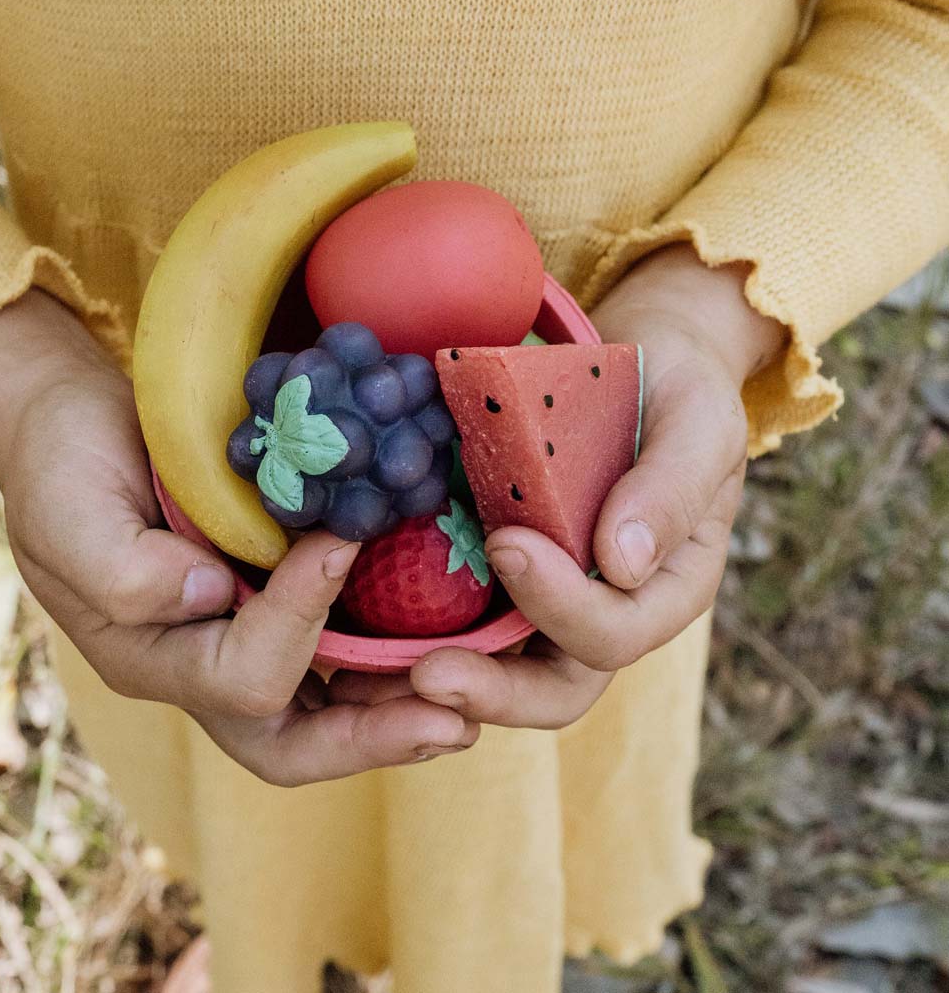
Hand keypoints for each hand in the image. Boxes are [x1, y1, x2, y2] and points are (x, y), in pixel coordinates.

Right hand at [0, 290, 478, 783]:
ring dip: (397, 712)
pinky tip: (441, 638)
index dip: (297, 618)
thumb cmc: (65, 466)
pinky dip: (389, 659)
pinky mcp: (270, 605)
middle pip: (293, 742)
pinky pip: (336, 656)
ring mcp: (240, 641)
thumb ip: (124, 569)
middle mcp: (202, 666)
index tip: (339, 542)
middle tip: (457, 722)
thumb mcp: (71, 512)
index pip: (243, 677)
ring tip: (471, 696)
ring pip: (325, 713)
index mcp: (152, 658)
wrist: (79, 429)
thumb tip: (208, 594)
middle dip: (375, 739)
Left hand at [403, 244, 785, 729]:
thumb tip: (620, 564)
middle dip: (492, 690)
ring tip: (375, 677)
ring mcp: (549, 600)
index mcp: (665, 590)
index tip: (508, 543)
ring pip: (500, 670)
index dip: (562, 605)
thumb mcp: (698, 422)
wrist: (636, 368)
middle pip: (553, 687)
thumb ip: (670, 489)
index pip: (614, 632)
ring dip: (440, 681)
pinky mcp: (501, 576)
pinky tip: (360, 628)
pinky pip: (460, 619)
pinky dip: (415, 635)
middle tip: (426, 674)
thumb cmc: (677, 391)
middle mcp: (607, 612)